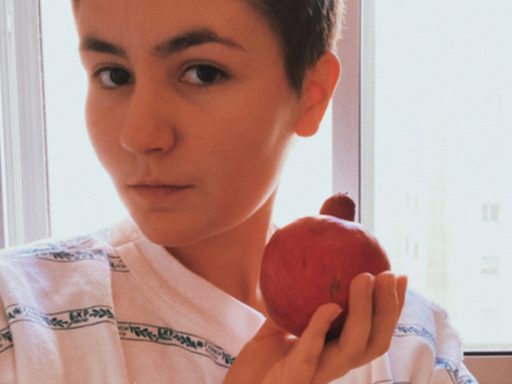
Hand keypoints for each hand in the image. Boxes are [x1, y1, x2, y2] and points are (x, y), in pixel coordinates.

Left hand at [224, 272, 407, 383]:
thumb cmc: (261, 361)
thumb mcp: (281, 322)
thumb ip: (295, 300)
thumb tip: (304, 261)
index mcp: (337, 351)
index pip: (375, 331)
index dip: (392, 307)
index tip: (399, 276)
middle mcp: (335, 364)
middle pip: (376, 341)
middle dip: (388, 308)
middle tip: (388, 274)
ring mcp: (319, 372)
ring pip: (354, 347)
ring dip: (364, 311)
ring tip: (364, 279)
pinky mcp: (297, 376)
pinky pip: (313, 350)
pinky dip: (322, 326)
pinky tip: (330, 306)